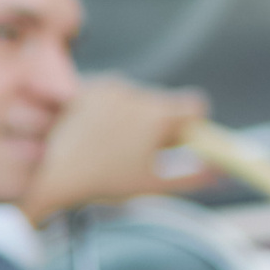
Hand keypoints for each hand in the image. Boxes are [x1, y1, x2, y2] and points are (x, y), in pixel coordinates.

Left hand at [19, 75, 218, 224]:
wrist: (48, 175)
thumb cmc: (103, 182)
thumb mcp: (153, 184)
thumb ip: (193, 177)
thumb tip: (221, 172)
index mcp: (156, 115)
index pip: (195, 104)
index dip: (194, 123)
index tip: (183, 139)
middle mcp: (136, 93)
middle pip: (164, 101)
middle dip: (159, 121)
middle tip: (141, 148)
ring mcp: (109, 86)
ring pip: (137, 97)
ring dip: (133, 114)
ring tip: (112, 142)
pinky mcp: (87, 85)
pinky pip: (111, 92)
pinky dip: (109, 108)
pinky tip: (94, 131)